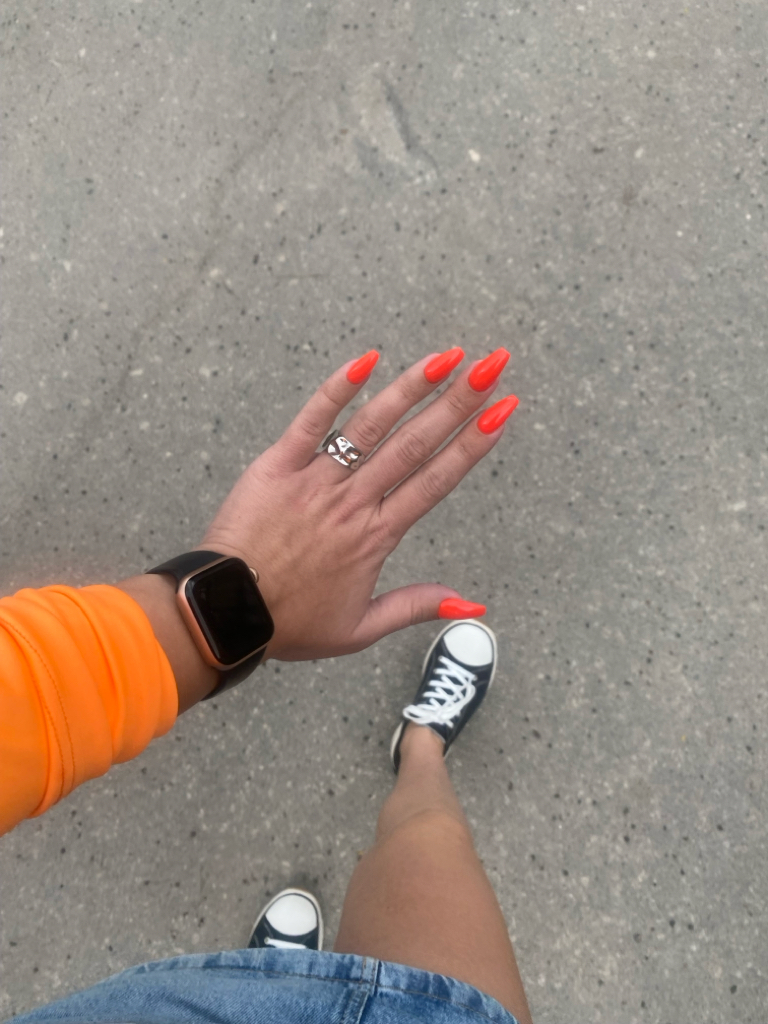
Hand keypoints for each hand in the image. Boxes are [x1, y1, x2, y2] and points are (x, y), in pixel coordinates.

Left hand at [197, 348, 517, 661]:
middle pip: (415, 444)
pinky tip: (367, 359)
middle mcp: (353, 502)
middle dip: (458, 402)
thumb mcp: (360, 628)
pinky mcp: (277, 466)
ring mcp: (316, 480)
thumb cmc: (289, 623)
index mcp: (376, 536)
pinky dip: (337, 388)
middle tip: (493, 366)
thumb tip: (471, 605)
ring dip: (411, 388)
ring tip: (447, 357)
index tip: (502, 412)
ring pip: (372, 425)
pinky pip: (310, 420)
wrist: (225, 613)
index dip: (473, 443)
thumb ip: (415, 607)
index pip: (436, 479)